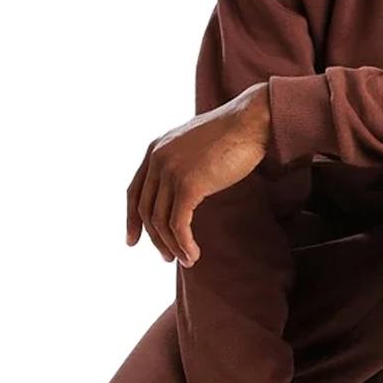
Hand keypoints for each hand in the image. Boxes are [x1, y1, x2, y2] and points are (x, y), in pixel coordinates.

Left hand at [126, 82, 270, 266]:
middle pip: (146, 210)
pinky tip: (193, 254)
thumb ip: (184, 163)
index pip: (134, 192)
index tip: (133, 240)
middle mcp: (157, 159)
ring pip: (161, 221)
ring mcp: (171, 172)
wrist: (252, 121)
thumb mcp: (197, 146)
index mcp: (155, 149)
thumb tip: (186, 189)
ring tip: (187, 260)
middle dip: (155, 239)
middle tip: (168, 258)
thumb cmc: (234, 134)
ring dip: (172, 246)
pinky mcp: (188, 185)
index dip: (131, 219)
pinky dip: (184, 243)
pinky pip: (178, 224)